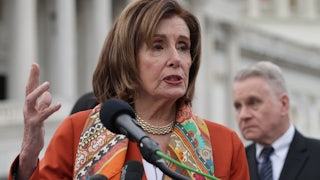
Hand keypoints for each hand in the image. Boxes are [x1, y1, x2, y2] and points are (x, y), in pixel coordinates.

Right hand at [18, 63, 60, 178]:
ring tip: (47, 84)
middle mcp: (28, 108)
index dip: (33, 76)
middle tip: (35, 66)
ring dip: (38, 91)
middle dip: (31, 77)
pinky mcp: (35, 124)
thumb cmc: (35, 128)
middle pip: (28, 89)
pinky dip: (51, 108)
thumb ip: (43, 104)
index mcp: (30, 104)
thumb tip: (47, 95)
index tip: (34, 64)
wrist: (30, 145)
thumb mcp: (40, 113)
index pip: (30, 87)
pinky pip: (42, 115)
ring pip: (30, 100)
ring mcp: (30, 116)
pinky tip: (59, 104)